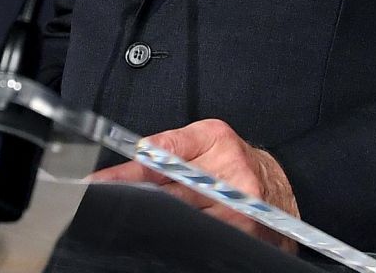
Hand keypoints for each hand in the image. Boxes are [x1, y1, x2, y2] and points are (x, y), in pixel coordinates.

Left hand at [92, 118, 298, 249]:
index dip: (124, 174)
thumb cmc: (240, 163)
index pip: (161, 159)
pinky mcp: (241, 233)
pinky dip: (176, 237)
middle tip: (99, 207)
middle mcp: (229, 175)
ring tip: (127, 223)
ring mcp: (236, 208)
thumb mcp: (211, 138)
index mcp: (217, 143)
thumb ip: (173, 144)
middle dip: (132, 201)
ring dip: (150, 223)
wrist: (281, 189)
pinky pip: (198, 237)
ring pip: (179, 220)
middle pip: (166, 194)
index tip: (94, 184)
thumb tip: (135, 153)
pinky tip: (159, 237)